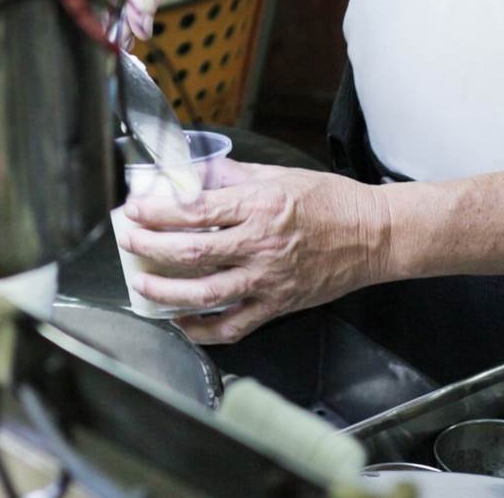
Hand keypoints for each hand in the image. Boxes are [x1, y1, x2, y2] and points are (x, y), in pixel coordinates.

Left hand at [117, 161, 387, 343]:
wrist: (374, 235)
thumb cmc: (332, 201)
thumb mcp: (281, 176)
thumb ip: (236, 177)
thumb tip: (198, 174)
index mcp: (258, 205)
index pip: (195, 210)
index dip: (157, 212)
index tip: (135, 210)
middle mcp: (259, 244)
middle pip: (191, 250)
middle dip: (150, 246)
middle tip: (129, 241)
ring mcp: (268, 279)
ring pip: (205, 292)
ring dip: (166, 290)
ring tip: (142, 283)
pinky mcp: (278, 305)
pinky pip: (234, 325)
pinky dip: (203, 329)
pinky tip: (182, 322)